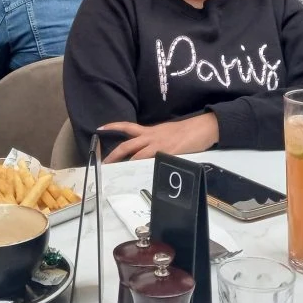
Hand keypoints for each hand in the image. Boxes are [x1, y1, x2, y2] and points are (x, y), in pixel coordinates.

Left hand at [102, 113, 218, 162]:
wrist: (202, 127)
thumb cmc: (186, 131)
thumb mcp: (165, 132)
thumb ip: (154, 140)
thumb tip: (144, 150)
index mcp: (150, 131)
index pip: (128, 127)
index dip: (114, 126)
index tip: (100, 128)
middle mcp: (152, 137)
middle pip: (128, 144)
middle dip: (115, 154)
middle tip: (104, 163)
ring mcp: (160, 145)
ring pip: (138, 155)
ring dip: (128, 164)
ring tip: (118, 173)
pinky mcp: (170, 153)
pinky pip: (156, 162)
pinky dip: (149, 169)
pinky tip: (143, 176)